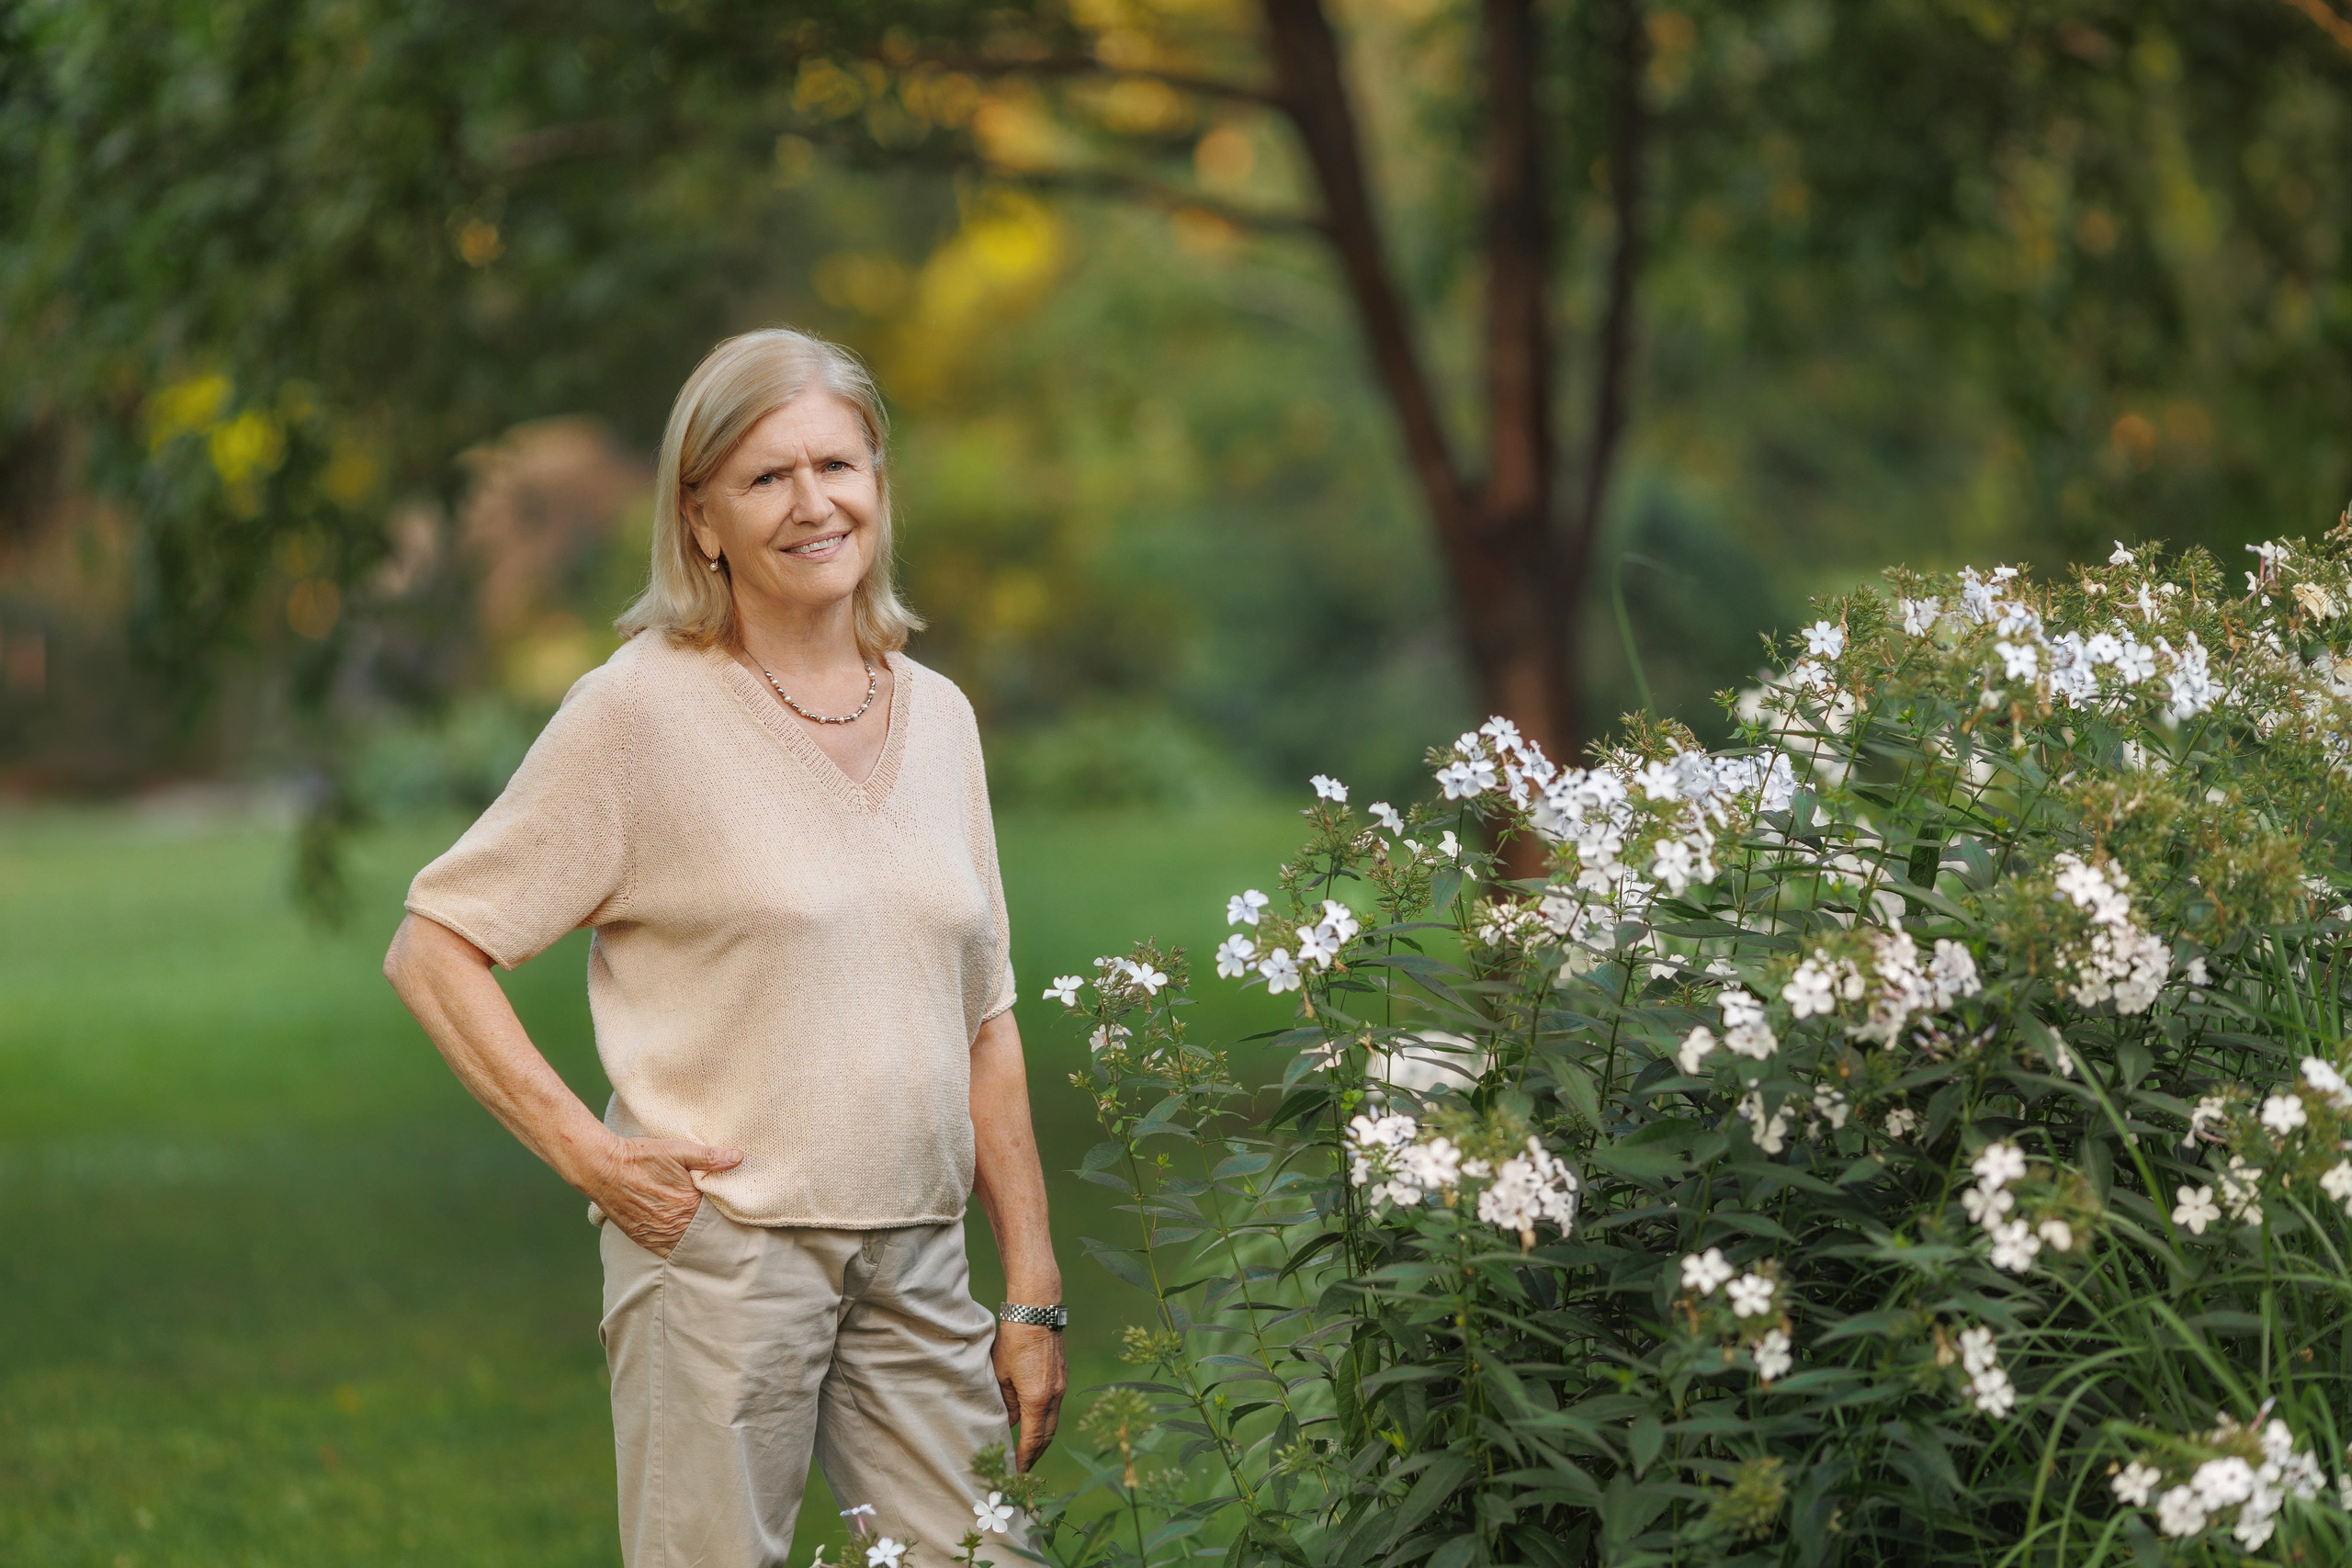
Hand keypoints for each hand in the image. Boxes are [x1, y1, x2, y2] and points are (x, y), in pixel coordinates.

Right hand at [587, 1136, 741, 1256]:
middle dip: (714, 1229)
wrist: (603, 1167)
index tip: (736, 1210)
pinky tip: (684, 1242)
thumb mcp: (678, 1150)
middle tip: (728, 1229)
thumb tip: (738, 1158)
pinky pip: (666, 1251)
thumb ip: (709, 1157)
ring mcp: (656, 1233)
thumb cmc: (641, 1156)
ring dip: (697, 1241)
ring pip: (686, 1245)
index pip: (718, 1216)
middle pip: (703, 1233)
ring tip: (709, 1238)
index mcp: (688, 1203)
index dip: (727, 1212)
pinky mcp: (641, 1237)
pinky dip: (678, 1248)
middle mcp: (674, 1224)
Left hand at [993, 1321, 1067, 1471]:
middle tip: (1023, 1470)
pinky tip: (1035, 1423)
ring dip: (1041, 1439)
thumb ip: (1005, 1402)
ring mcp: (1061, 1385)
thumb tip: (1008, 1422)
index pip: (1031, 1439)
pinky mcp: (1062, 1376)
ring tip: (1028, 1452)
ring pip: (1052, 1421)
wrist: (1037, 1310)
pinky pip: (1055, 1407)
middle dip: (1034, 1455)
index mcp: (1037, 1398)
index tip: (1016, 1473)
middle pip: (1046, 1435)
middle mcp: (1054, 1395)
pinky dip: (1045, 1421)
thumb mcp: (1000, 1374)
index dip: (1023, 1459)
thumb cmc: (1013, 1339)